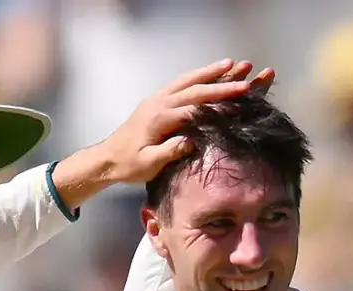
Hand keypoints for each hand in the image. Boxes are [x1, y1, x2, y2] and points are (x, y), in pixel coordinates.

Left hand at [50, 61, 273, 209]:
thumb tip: (191, 142)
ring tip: (232, 64)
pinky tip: (210, 73)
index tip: (239, 105)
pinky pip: (180, 84)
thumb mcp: (148, 164)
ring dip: (210, 72)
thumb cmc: (128, 165)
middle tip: (245, 76)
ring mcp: (157, 99)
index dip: (217, 106)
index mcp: (159, 118)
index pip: (194, 108)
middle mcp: (159, 103)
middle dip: (221, 83)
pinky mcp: (156, 101)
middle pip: (195, 89)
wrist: (107, 159)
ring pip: (187, 80)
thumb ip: (169, 152)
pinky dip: (197, 77)